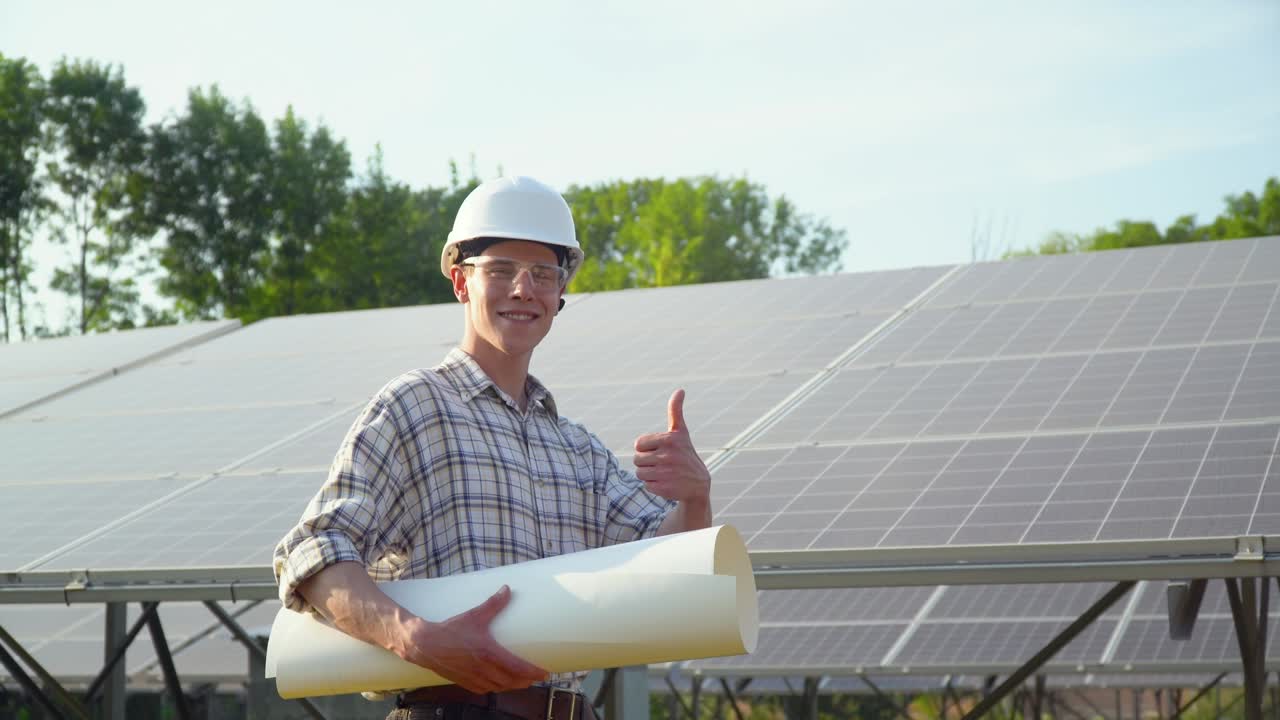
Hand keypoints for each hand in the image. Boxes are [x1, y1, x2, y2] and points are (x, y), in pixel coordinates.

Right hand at [395, 585, 548, 692]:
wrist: (425, 644)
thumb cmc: (450, 629)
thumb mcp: (474, 615)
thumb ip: (493, 603)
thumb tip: (507, 589)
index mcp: (488, 653)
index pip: (517, 668)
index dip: (533, 672)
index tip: (545, 673)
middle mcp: (482, 669)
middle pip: (511, 681)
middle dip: (526, 681)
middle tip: (536, 678)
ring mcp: (473, 677)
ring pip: (498, 687)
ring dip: (512, 686)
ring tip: (521, 682)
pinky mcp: (463, 681)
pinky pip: (483, 690)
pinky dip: (494, 688)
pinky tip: (498, 685)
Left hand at [633, 389, 711, 504]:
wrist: (699, 484)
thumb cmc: (685, 454)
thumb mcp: (681, 432)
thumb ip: (676, 411)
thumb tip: (680, 390)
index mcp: (670, 440)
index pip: (638, 444)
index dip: (646, 448)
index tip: (660, 450)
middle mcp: (669, 456)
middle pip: (637, 459)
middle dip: (647, 462)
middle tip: (663, 464)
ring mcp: (667, 473)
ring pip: (639, 473)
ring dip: (648, 474)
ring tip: (664, 473)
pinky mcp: (664, 488)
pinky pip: (645, 485)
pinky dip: (653, 486)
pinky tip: (666, 483)